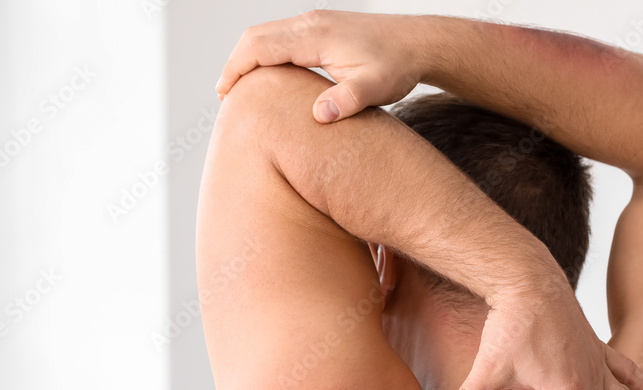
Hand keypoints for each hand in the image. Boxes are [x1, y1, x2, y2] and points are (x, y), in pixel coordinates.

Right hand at [216, 10, 419, 122]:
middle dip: (235, 64)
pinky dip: (265, 54)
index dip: (237, 70)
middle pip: (255, 37)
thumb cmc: (398, 66)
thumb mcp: (376, 88)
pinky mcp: (321, 26)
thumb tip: (319, 115)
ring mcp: (315, 21)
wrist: (418, 43)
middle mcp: (310, 23)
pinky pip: (281, 36)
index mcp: (316, 36)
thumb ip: (348, 101)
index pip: (260, 47)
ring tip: (239, 90)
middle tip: (224, 97)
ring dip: (248, 58)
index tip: (224, 94)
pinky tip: (268, 77)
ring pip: (266, 34)